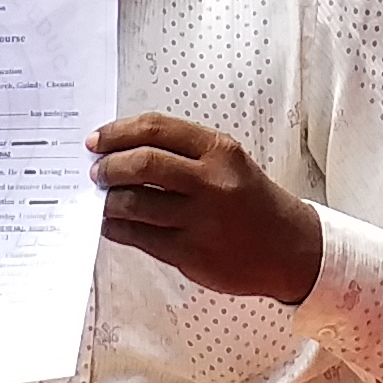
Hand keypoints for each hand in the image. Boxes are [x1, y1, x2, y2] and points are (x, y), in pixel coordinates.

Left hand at [90, 113, 322, 302]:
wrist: (286, 247)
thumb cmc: (249, 199)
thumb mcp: (227, 162)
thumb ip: (182, 153)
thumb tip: (122, 151)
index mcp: (219, 150)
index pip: (156, 129)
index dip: (118, 133)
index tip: (96, 140)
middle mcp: (211, 182)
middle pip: (143, 164)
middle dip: (108, 166)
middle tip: (96, 171)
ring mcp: (200, 220)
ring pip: (136, 204)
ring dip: (109, 200)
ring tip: (103, 199)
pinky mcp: (191, 254)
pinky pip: (140, 237)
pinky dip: (117, 228)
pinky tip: (113, 224)